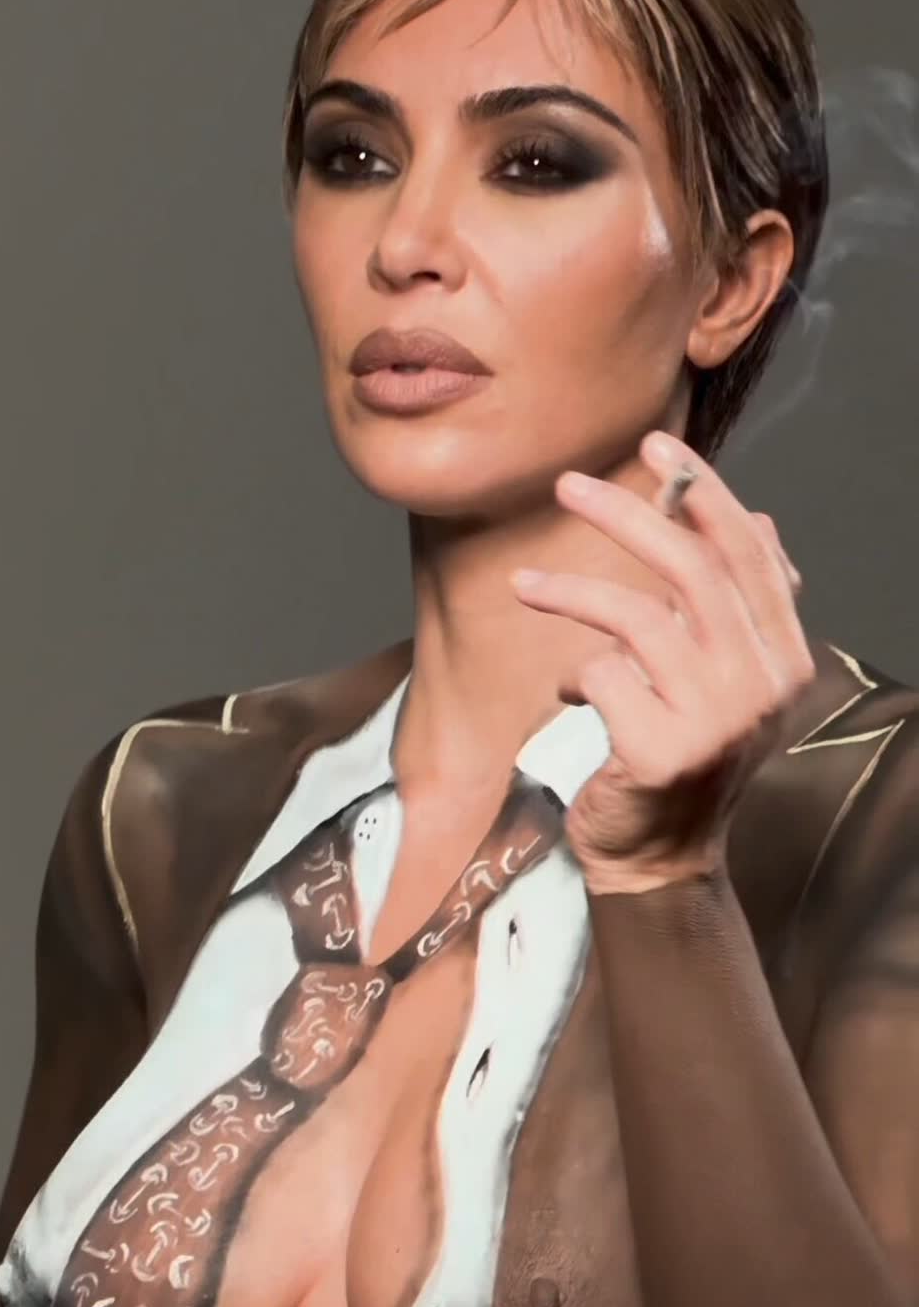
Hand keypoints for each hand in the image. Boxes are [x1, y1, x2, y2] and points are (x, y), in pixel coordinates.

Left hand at [511, 432, 814, 893]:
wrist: (657, 862)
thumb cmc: (678, 759)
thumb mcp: (723, 680)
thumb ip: (740, 609)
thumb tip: (757, 518)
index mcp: (785, 661)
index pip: (749, 556)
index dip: (704, 493)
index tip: (657, 445)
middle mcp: (763, 687)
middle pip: (693, 571)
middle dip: (627, 514)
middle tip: (567, 485)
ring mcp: (717, 722)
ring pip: (638, 618)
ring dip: (571, 590)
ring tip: (522, 585)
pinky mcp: (663, 753)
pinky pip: (601, 676)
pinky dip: (571, 676)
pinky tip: (565, 695)